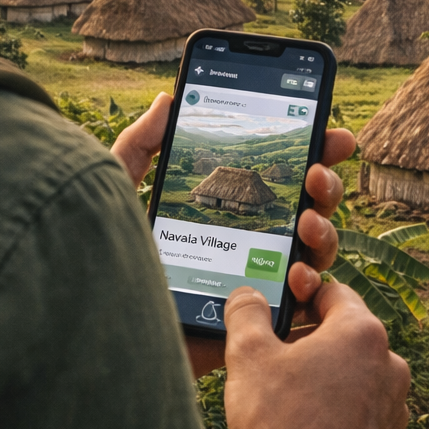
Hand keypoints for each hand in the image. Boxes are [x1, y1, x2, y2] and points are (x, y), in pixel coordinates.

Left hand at [111, 92, 357, 375]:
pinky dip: (312, 287)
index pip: (277, 178)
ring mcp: (256, 285)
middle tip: (315, 174)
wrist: (95, 329)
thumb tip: (168, 99)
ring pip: (314, 254)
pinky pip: (302, 308)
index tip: (333, 133)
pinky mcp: (255, 327)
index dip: (313, 153)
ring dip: (326, 232)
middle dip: (326, 186)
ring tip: (306, 223)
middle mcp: (246, 244)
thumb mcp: (114, 194)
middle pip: (307, 210)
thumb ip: (138, 145)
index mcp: (222, 212)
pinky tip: (298, 272)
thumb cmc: (99, 261)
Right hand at [224, 280, 410, 428]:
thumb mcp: (249, 356)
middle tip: (272, 357)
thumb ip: (247, 314)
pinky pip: (360, 409)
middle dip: (309, 340)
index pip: (332, 292)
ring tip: (285, 397)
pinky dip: (336, 409)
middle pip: (345, 334)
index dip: (300, 297)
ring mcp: (395, 403)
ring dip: (324, 376)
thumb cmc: (281, 424)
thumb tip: (246, 295)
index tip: (277, 312)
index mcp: (363, 332)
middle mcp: (390, 363)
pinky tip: (305, 427)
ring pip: (354, 374)